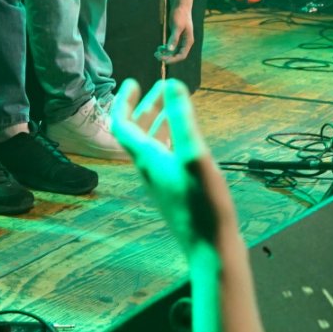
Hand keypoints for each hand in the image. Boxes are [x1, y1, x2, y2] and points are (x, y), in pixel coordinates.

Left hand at [110, 78, 234, 254]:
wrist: (210, 250)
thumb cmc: (203, 204)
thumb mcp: (194, 155)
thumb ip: (182, 119)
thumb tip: (171, 85)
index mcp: (148, 159)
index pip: (122, 125)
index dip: (123, 101)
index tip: (132, 81)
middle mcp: (149, 170)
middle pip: (138, 133)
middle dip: (147, 107)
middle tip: (160, 88)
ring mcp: (161, 183)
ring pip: (153, 145)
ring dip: (160, 122)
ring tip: (175, 106)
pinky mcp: (174, 193)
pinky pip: (166, 157)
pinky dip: (171, 139)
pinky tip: (187, 140)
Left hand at [157, 0, 195, 63]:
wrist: (181, 5)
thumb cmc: (180, 15)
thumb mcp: (177, 27)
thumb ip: (174, 38)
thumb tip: (169, 49)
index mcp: (188, 41)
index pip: (182, 55)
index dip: (173, 59)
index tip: (164, 60)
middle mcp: (185, 42)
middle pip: (176, 54)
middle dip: (167, 56)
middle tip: (156, 56)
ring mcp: (180, 39)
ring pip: (173, 51)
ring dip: (165, 53)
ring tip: (156, 53)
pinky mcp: (175, 36)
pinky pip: (171, 46)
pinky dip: (165, 48)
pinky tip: (159, 47)